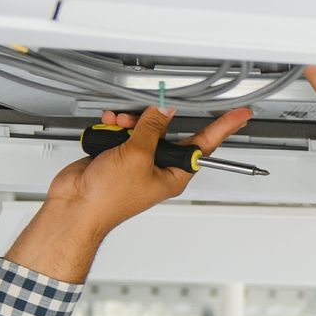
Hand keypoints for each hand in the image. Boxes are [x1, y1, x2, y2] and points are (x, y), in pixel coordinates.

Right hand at [46, 106, 254, 232]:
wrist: (75, 205)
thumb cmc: (109, 198)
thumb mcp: (137, 156)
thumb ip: (153, 129)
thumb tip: (166, 110)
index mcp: (174, 173)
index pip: (205, 145)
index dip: (224, 128)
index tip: (240, 115)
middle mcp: (159, 166)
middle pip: (168, 130)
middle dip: (154, 118)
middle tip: (148, 111)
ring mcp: (137, 160)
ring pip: (143, 127)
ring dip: (130, 121)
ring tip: (119, 124)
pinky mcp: (117, 154)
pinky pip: (122, 131)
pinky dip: (114, 126)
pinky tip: (108, 126)